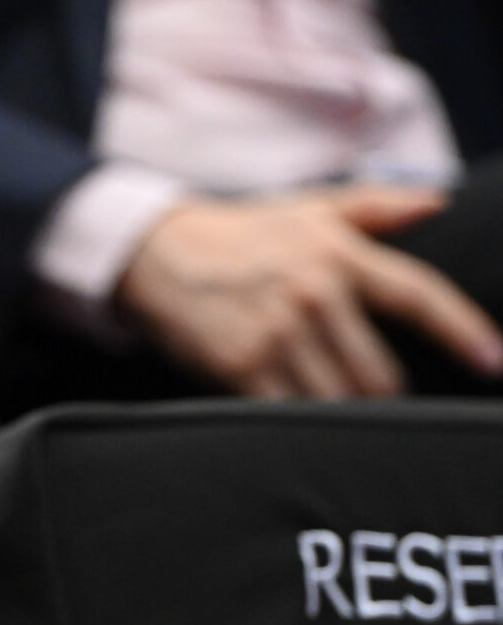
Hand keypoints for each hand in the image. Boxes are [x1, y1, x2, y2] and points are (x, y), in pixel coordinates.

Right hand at [118, 186, 502, 398]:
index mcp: (338, 253)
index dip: (463, 331)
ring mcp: (276, 334)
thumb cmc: (242, 233)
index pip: (417, 296)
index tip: (495, 363)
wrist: (156, 253)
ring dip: (343, 414)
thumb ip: (378, 206)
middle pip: (380, 376)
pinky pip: (292, 414)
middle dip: (381, 396)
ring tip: (332, 405)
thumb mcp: (309, 208)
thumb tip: (439, 202)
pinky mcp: (241, 368)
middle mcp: (312, 293)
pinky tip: (298, 413)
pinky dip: (302, 423)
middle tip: (368, 395)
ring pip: (340, 402)